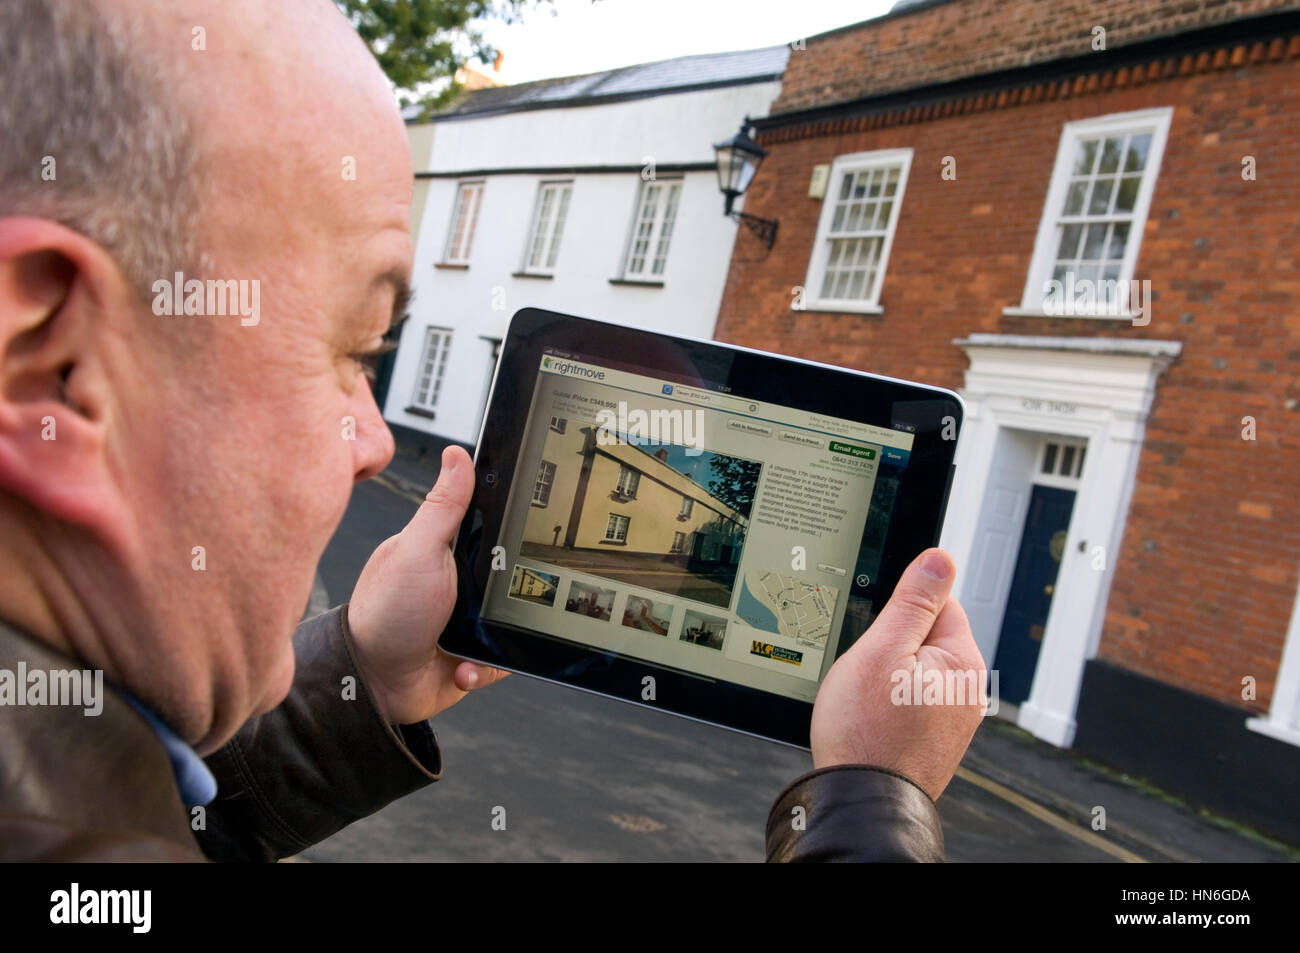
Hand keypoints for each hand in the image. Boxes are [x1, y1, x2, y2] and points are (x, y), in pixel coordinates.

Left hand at [347, 445, 506, 723]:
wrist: (374, 685)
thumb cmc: (385, 614)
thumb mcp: (419, 550)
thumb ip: (442, 506)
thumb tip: (457, 455)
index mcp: (444, 547)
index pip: (490, 524)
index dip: (511, 526)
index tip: (525, 533)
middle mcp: (458, 581)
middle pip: (511, 573)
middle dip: (514, 591)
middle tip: (494, 600)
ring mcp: (466, 618)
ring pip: (512, 617)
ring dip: (500, 634)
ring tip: (473, 640)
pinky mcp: (473, 652)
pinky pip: (502, 656)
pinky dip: (486, 664)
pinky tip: (463, 664)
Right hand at [810, 548, 984, 800]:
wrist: (861, 800)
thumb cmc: (866, 733)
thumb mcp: (881, 650)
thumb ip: (913, 601)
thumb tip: (940, 558)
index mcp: (963, 662)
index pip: (936, 602)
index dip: (897, 612)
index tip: (877, 635)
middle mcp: (967, 691)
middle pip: (923, 637)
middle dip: (889, 646)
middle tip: (866, 673)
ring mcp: (952, 719)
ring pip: (911, 671)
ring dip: (885, 677)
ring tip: (866, 702)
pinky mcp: (934, 739)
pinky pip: (908, 701)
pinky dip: (887, 704)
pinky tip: (870, 720)